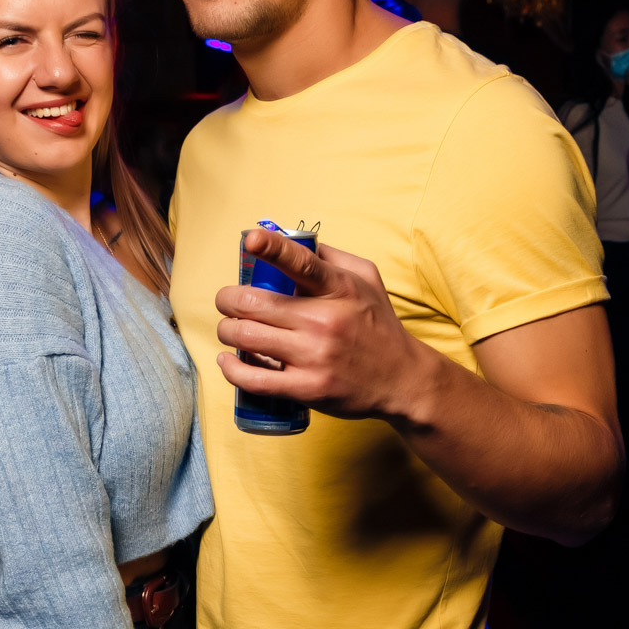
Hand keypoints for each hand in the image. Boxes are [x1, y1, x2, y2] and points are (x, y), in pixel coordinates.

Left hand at [214, 229, 429, 422]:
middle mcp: (325, 321)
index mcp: (339, 289)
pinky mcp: (307, 388)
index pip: (302, 264)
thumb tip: (292, 239)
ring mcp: (314, 356)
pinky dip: (232, 369)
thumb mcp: (368, 279)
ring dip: (227, 331)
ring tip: (230, 330)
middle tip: (227, 302)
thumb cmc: (378, 325)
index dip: (273, 248)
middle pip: (254, 304)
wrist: (402, 379)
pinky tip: (227, 361)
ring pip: (246, 338)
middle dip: (228, 300)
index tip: (252, 240)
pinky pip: (254, 378)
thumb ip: (331, 257)